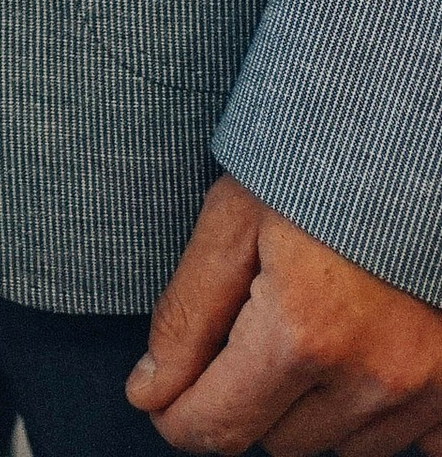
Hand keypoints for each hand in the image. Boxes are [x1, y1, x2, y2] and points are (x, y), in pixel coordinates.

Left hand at [133, 179, 441, 454]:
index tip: (165, 397)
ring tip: (319, 320)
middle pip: (277, 440)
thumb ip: (187, 313)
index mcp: (302, 334)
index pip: (218, 427)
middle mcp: (370, 377)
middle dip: (252, 394)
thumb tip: (149, 391)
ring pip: (338, 444)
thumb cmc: (320, 162)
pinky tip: (368, 350)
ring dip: (316, 403)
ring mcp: (424, 389)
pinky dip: (379, 411)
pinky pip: (407, 443)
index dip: (178, 417)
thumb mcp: (233, 217)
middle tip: (259, 317)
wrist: (413, 138)